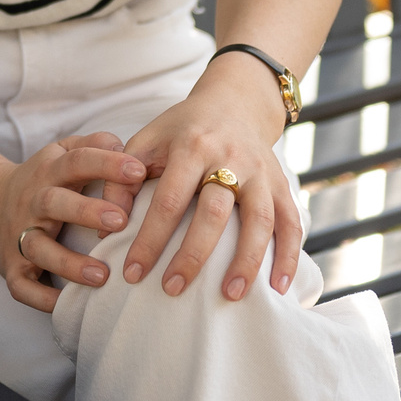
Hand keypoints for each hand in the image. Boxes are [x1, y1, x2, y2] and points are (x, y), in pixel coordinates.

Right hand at [0, 132, 145, 313]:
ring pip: (38, 249)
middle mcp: (32, 202)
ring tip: (102, 274)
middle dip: (85, 211)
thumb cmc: (43, 181)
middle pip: (53, 203)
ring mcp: (19, 236)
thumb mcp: (61, 153)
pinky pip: (23, 287)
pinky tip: (67, 303)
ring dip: (68, 263)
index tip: (138, 171)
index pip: (76, 161)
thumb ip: (94, 146)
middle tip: (120, 220)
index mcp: (48, 171)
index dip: (106, 163)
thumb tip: (130, 148)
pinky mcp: (11, 268)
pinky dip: (42, 298)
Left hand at [107, 51, 301, 301]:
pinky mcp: (282, 185)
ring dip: (247, 260)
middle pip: (215, 212)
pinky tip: (279, 289)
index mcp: (192, 146)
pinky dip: (289, 256)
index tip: (132, 272)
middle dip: (193, 254)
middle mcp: (231, 158)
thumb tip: (108, 221)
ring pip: (259, 220)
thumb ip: (123, 175)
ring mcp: (261, 172)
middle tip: (172, 289)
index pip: (169, 199)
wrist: (234, 103)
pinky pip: (292, 223)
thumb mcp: (147, 139)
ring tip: (231, 296)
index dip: (150, 238)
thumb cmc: (182, 129)